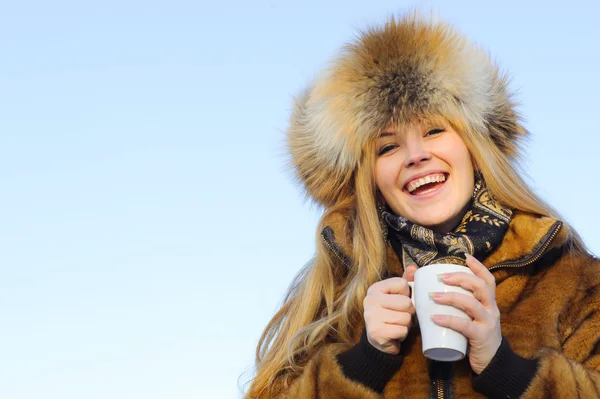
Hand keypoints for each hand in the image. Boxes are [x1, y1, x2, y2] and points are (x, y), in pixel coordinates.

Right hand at [363, 264, 417, 354]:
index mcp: (375, 288)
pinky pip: (402, 331)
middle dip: (408, 313)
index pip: (402, 284)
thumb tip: (413, 268)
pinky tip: (393, 334)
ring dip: (406, 325)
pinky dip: (402, 335)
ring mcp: (371, 316)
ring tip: (396, 325)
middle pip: (406, 302)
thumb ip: (405, 282)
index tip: (398, 302)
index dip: (406, 295)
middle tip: (399, 316)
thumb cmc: (391, 315)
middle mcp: (370, 300)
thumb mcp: (396, 296)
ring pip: (406, 318)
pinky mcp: (376, 332)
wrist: (379, 340)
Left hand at [430, 254, 501, 373]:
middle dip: (460, 278)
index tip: (465, 256)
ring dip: (451, 297)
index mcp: (489, 303)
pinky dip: (448, 320)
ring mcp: (488, 323)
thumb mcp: (471, 318)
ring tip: (433, 296)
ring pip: (472, 303)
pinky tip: (434, 318)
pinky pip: (465, 326)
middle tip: (441, 277)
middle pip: (480, 286)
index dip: (478, 267)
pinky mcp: (481, 337)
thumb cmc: (475, 336)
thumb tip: (435, 291)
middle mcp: (492, 309)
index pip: (488, 280)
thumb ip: (459, 306)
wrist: (491, 363)